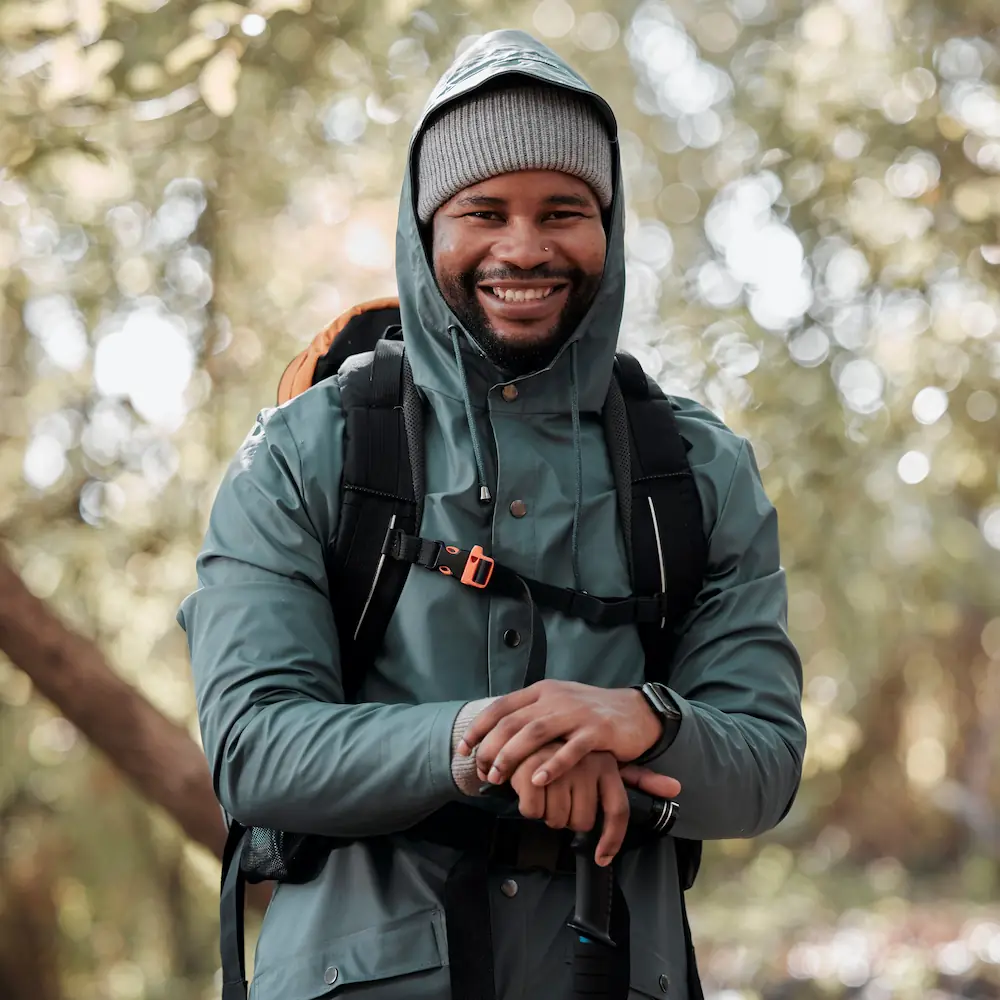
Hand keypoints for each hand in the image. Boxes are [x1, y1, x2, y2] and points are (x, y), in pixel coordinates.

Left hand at [457, 679, 663, 787]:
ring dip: (512, 756)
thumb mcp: (557, 705)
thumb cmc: (591, 713)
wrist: (636, 711)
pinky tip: (538, 780)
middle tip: (481, 772)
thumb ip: (532, 716)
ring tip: (498, 778)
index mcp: (542, 691)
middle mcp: (555, 698)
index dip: (479, 728)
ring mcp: (576, 713)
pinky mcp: (597, 730)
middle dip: (491, 748)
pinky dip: (552, 765)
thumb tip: (497, 736)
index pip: (501, 706)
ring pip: (535, 732)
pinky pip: (571, 749)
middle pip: (513, 722)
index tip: (463, 749)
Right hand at [508, 745, 680, 865]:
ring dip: (549, 813)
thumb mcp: (606, 762)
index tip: (602, 858)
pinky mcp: (532, 770)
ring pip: (558, 819)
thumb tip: (677, 787)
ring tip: (545, 792)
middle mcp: (586, 763)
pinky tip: (528, 790)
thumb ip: (640, 778)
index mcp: (606, 763)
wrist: (523, 733)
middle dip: (568, 819)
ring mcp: (558, 766)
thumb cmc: (566, 754)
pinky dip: (530, 808)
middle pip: (583, 822)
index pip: (617, 811)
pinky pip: (535, 812)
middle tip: (560, 799)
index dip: (611, 840)